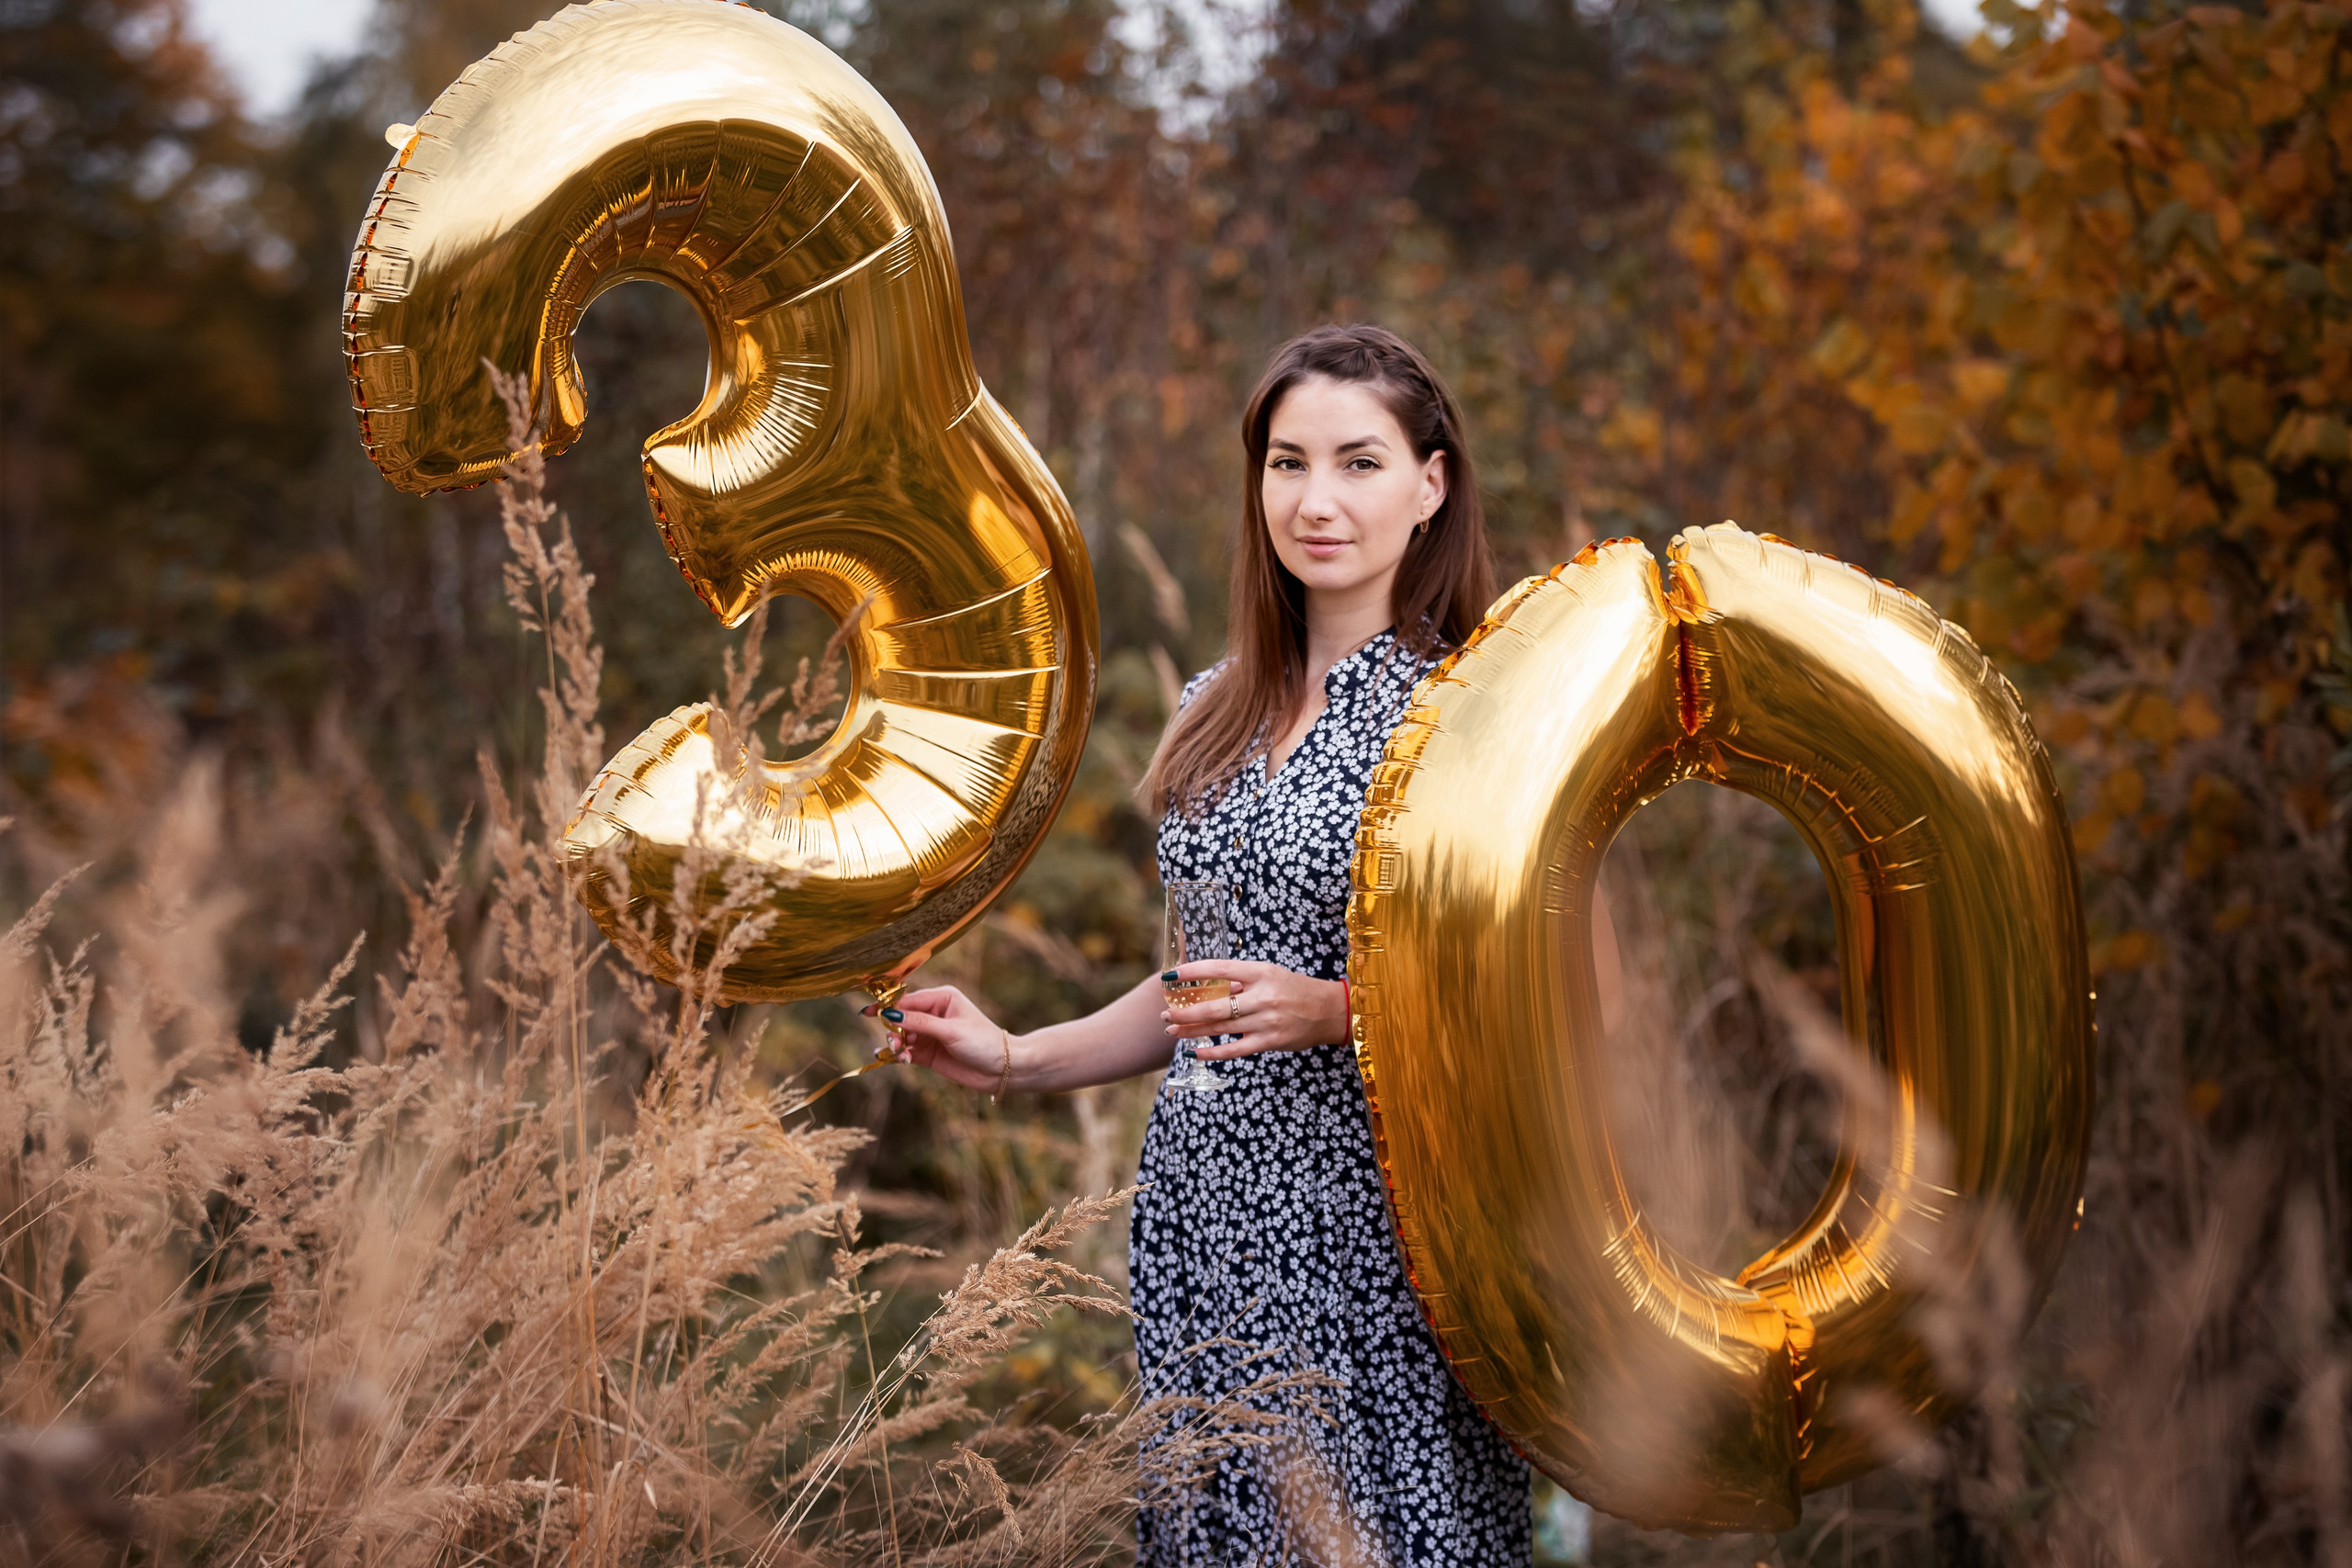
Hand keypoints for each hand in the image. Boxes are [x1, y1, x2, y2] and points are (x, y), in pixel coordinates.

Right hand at [862, 986, 1014, 1092]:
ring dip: (896, 1044)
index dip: (887, 1007)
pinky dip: (899, 1055)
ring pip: (901, 1035)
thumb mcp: (951, 1031)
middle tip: (894, 1044)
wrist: (1003, 1069)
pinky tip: (901, 1060)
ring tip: (900, 1054)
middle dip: (893, 1030)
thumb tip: (890, 1014)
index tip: (867, 1013)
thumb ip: (920, 1023)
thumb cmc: (983, 1042)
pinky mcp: (928, 1053)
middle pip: (901, 1018)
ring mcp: (930, 1033)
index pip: (908, 1000)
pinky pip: (905, 1050)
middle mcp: (934, 1013)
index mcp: (942, 998)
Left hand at [1163, 961, 1347, 1059]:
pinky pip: (1235, 1049)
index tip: (1171, 976)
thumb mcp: (1269, 974)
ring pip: (1220, 1027)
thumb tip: (1207, 986)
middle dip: (1184, 1011)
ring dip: (1192, 1030)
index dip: (1192, 972)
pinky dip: (1212, 1051)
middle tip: (1165, 1013)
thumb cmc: (1295, 989)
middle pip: (1214, 1005)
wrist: (1329, 1011)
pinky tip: (1195, 1051)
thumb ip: (1240, 980)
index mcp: (1260, 972)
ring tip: (1172, 1030)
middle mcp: (1261, 996)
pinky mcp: (1269, 1041)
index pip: (1219, 969)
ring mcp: (1265, 1020)